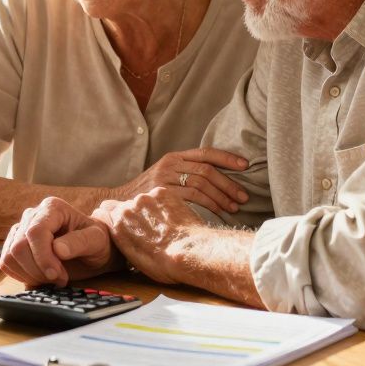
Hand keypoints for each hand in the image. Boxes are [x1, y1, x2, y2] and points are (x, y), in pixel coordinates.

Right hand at [0, 197, 118, 286]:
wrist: (93, 251)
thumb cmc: (98, 242)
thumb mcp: (97, 241)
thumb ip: (80, 242)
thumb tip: (58, 249)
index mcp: (52, 208)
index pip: (35, 232)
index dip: (42, 257)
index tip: (57, 275)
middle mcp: (32, 215)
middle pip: (19, 247)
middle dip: (38, 270)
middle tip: (60, 279)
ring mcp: (21, 230)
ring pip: (10, 257)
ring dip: (31, 275)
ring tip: (53, 279)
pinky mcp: (14, 246)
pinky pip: (7, 264)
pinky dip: (23, 276)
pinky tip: (41, 278)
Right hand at [95, 188, 205, 283]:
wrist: (190, 252)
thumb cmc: (164, 263)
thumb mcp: (134, 259)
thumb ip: (123, 239)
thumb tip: (122, 233)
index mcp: (117, 225)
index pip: (104, 212)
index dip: (114, 218)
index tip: (123, 223)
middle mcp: (127, 208)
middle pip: (125, 206)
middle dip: (134, 215)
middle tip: (148, 229)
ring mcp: (145, 197)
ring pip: (143, 201)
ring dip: (150, 210)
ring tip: (164, 225)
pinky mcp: (162, 192)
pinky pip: (159, 196)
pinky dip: (164, 204)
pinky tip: (173, 218)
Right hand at [120, 148, 249, 214]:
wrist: (119, 202)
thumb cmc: (148, 192)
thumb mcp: (165, 175)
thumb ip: (186, 172)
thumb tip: (217, 179)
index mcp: (174, 156)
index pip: (205, 153)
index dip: (227, 158)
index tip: (245, 165)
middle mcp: (170, 164)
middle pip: (207, 170)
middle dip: (228, 183)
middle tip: (243, 196)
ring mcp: (165, 179)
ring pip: (202, 184)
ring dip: (221, 197)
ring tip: (234, 207)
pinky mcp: (163, 194)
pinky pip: (192, 198)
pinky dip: (209, 205)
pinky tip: (218, 213)